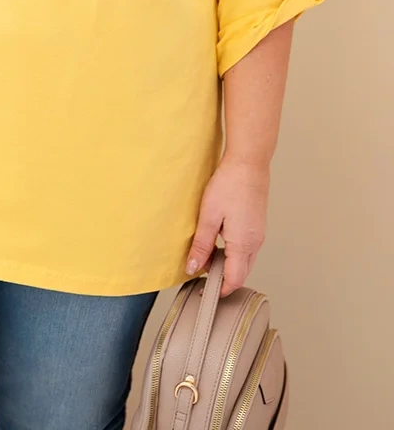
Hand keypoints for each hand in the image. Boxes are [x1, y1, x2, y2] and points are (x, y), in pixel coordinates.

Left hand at [186, 156, 269, 297]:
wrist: (248, 163)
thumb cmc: (229, 185)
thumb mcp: (209, 216)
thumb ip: (201, 245)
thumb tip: (193, 267)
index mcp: (243, 245)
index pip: (234, 280)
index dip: (219, 288)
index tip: (203, 289)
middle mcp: (255, 243)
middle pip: (240, 273)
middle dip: (221, 276)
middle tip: (200, 268)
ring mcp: (259, 234)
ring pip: (244, 260)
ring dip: (226, 262)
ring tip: (206, 249)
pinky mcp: (257, 225)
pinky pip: (247, 247)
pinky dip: (233, 250)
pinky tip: (218, 236)